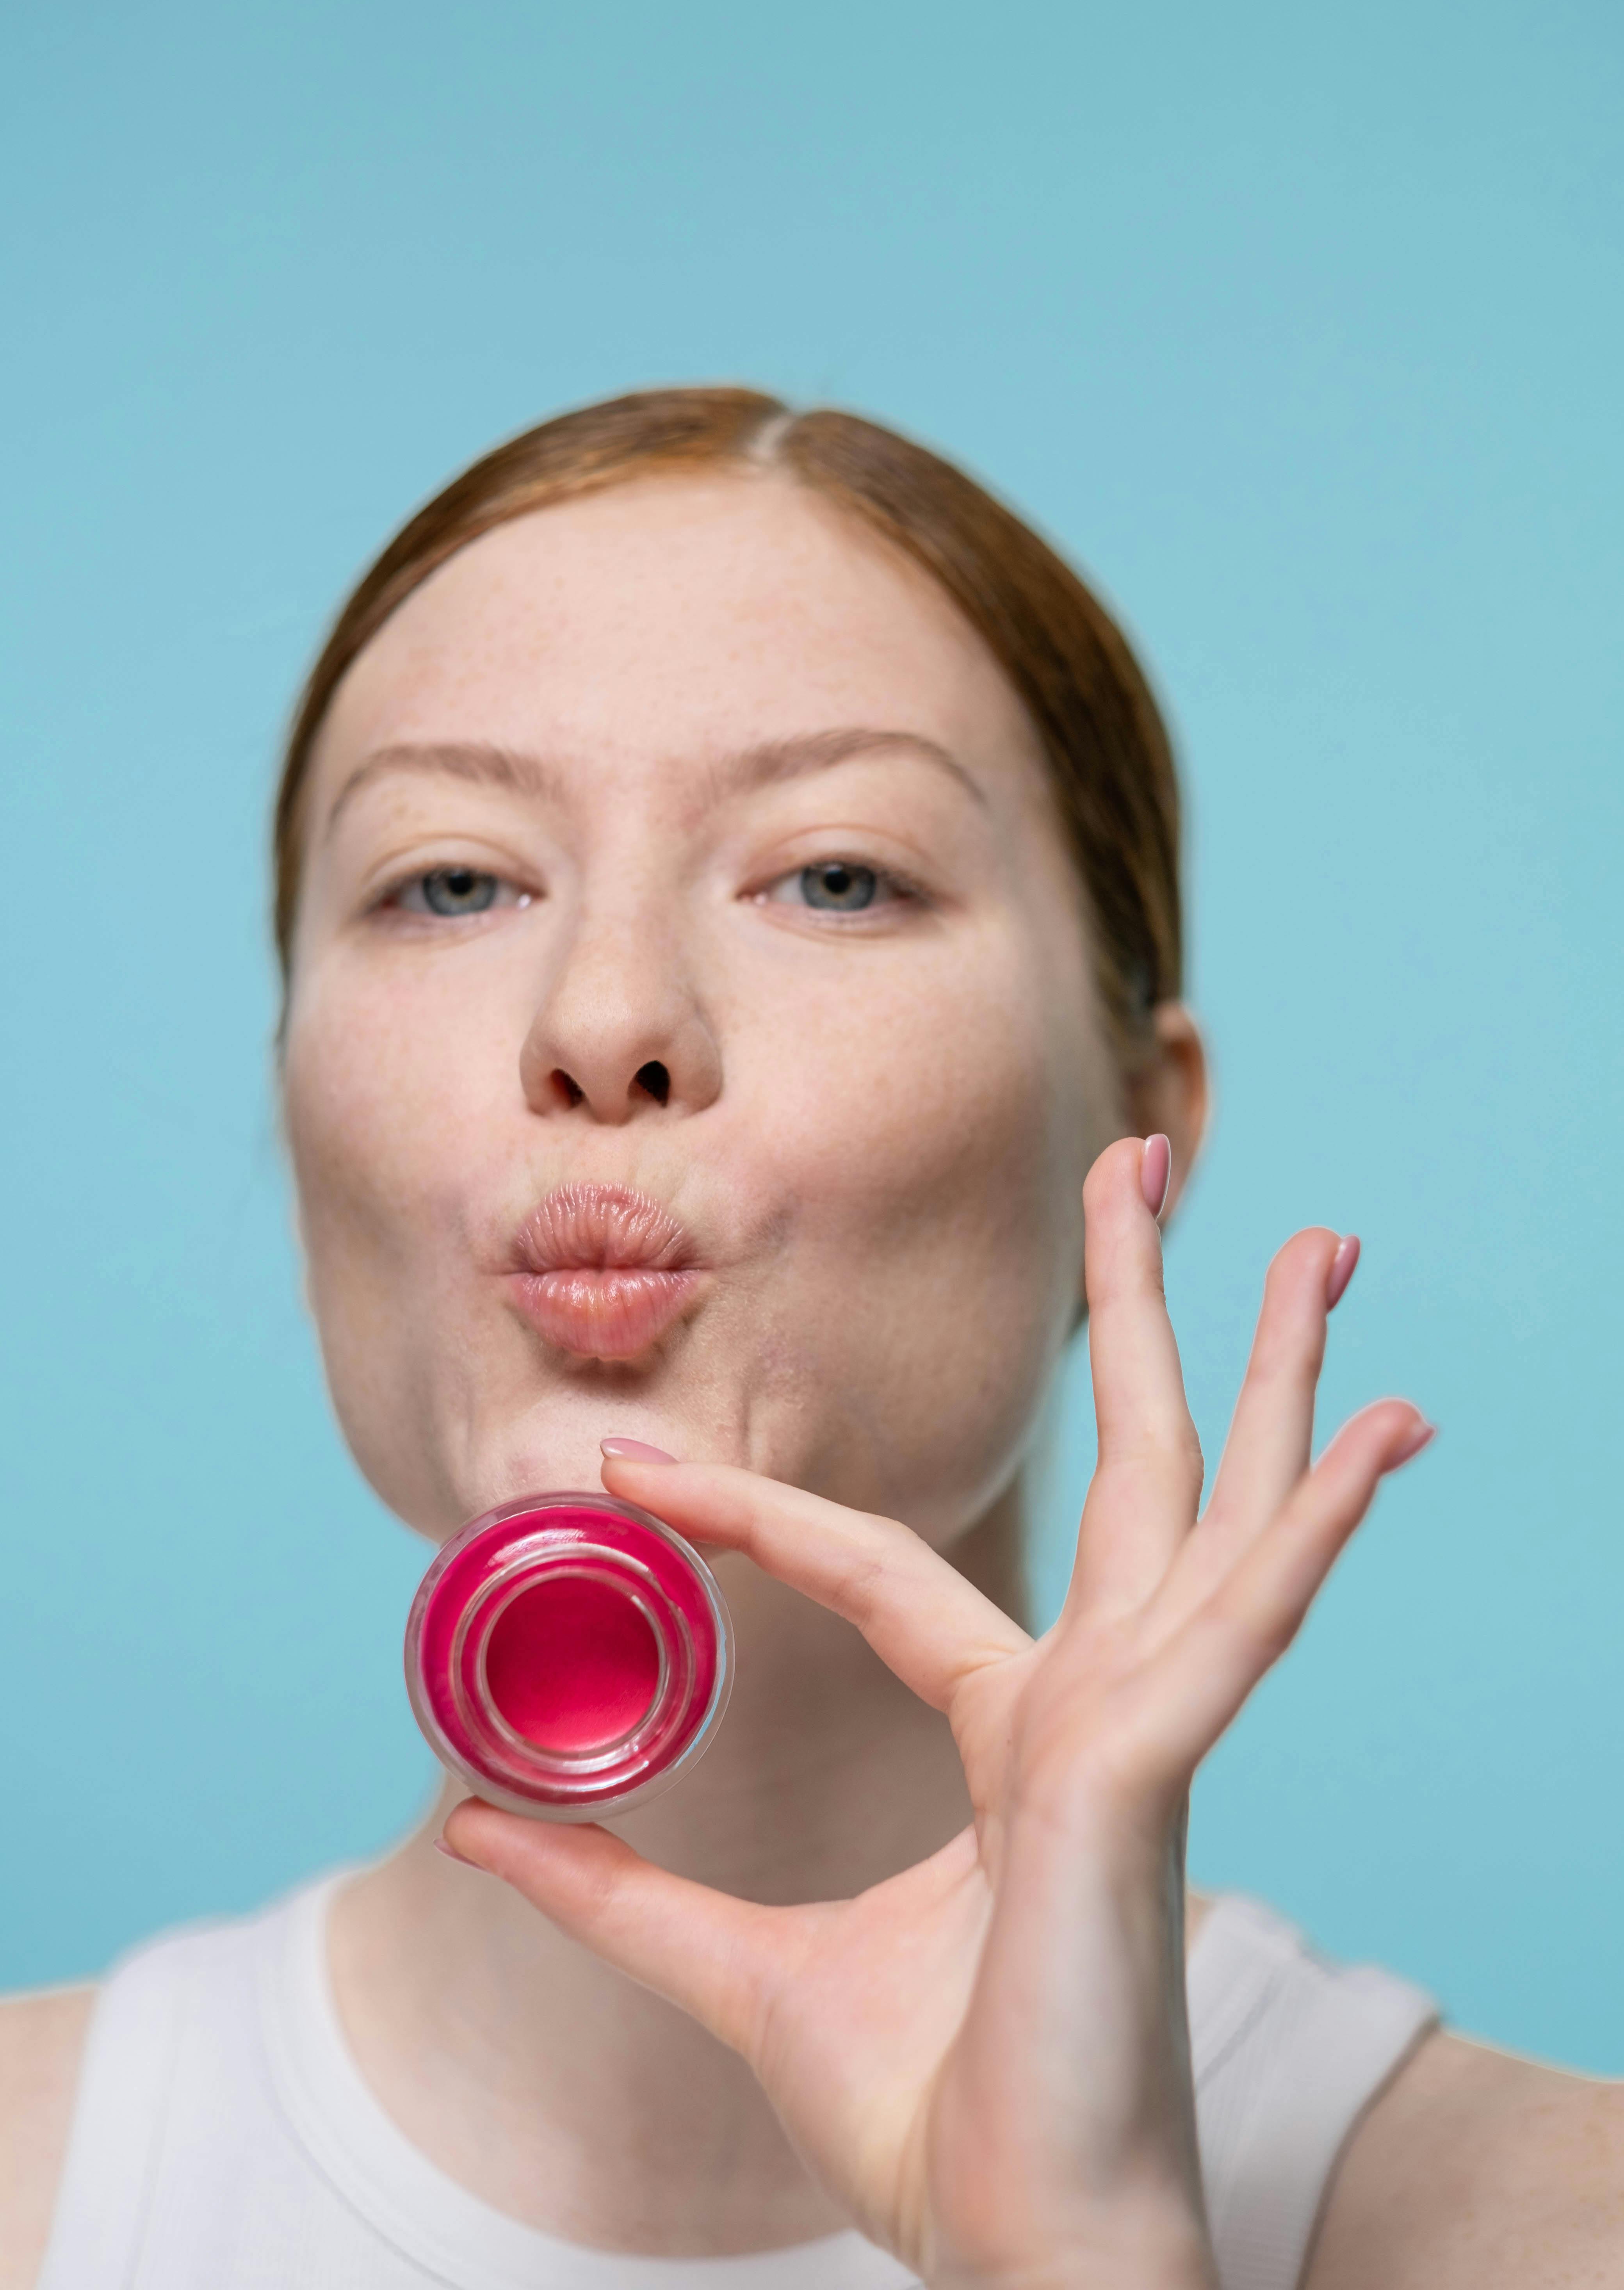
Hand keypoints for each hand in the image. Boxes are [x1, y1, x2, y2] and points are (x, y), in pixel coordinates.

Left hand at [445, 1137, 1433, 2288]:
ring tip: (1316, 1236)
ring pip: (1208, 1502)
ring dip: (1267, 1364)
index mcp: (1010, 1730)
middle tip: (1154, 1162)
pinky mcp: (1152, 1773)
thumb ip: (612, 1892)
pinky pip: (1243, 1622)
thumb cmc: (925, 2122)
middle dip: (1147, 1308)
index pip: (876, 1567)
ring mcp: (1139, 1727)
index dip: (746, 1512)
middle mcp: (1091, 1701)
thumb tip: (469, 1823)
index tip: (626, 1468)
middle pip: (1128, 1463)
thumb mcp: (731, 1971)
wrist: (1017, 2251)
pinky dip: (1313, 1524)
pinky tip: (1379, 1427)